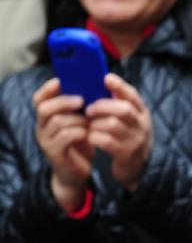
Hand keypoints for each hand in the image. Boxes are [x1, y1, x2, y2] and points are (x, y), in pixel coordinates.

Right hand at [33, 78, 91, 211]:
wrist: (77, 171)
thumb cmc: (80, 139)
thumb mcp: (79, 119)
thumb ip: (79, 104)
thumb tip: (92, 82)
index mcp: (47, 116)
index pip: (39, 98)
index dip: (48, 88)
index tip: (60, 81)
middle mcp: (42, 127)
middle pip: (44, 108)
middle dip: (64, 101)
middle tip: (81, 100)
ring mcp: (46, 141)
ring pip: (57, 122)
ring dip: (77, 118)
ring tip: (89, 120)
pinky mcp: (54, 154)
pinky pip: (65, 137)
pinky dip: (79, 131)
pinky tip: (88, 133)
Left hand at [86, 74, 152, 190]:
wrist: (138, 170)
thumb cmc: (129, 139)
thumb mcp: (132, 122)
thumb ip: (121, 107)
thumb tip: (105, 86)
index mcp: (143, 113)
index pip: (132, 95)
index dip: (119, 85)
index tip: (106, 78)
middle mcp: (141, 125)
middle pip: (123, 109)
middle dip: (103, 105)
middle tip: (89, 108)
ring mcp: (135, 140)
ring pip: (113, 124)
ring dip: (97, 123)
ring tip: (89, 124)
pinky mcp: (125, 154)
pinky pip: (107, 141)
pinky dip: (95, 137)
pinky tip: (90, 137)